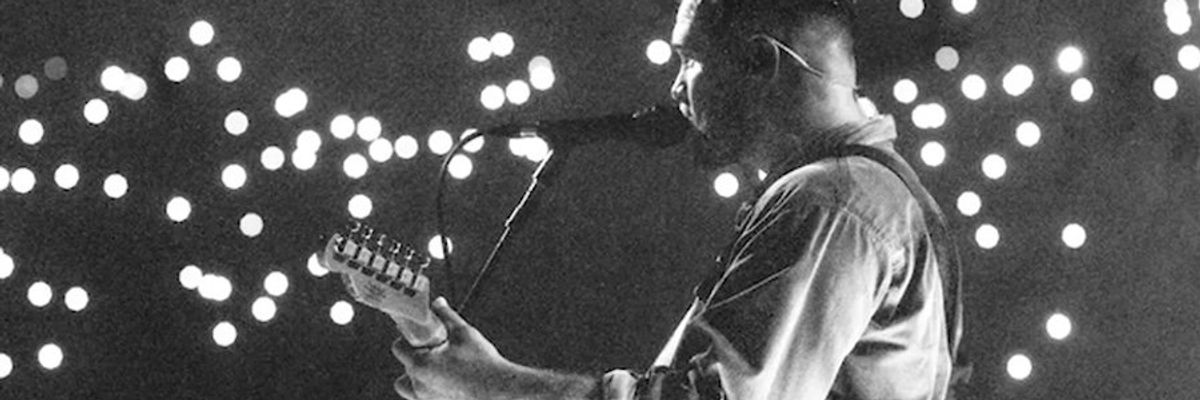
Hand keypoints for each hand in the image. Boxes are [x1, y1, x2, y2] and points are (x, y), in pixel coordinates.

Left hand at [391, 297, 518, 399]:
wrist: (500, 390)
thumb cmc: (483, 362)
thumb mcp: (463, 333)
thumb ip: (445, 315)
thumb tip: (437, 302)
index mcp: (419, 365)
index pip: (398, 347)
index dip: (408, 337)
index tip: (422, 333)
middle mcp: (418, 385)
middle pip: (405, 365)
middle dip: (416, 354)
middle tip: (436, 347)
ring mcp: (425, 399)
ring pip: (409, 385)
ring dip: (417, 374)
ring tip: (438, 366)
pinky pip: (422, 396)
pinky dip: (428, 387)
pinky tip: (446, 379)